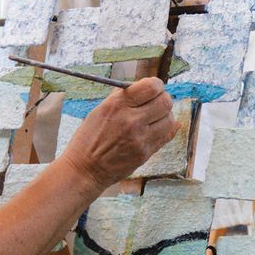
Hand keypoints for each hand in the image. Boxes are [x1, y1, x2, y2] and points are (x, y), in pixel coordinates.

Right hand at [63, 77, 178, 190]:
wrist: (84, 169)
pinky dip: (166, 129)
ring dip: (165, 116)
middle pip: (165, 102)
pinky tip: (158, 127)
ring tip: (154, 118)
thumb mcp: (100, 110)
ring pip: (170, 119)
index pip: (152, 87)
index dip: (156, 85)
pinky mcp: (145, 153)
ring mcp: (140, 139)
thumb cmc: (89, 138)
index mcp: (118, 105)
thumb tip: (142, 87)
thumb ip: (122, 97)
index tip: (153, 88)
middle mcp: (131, 120)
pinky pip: (167, 136)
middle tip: (156, 102)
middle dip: (163, 99)